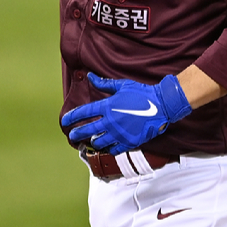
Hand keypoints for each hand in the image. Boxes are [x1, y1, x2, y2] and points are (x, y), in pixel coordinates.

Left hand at [61, 73, 191, 154]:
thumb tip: (90, 76)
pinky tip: (107, 147)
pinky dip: (108, 149)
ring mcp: (119, 133)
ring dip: (93, 142)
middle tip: (72, 136)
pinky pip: (113, 150)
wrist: (161, 105)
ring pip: (99, 142)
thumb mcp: (122, 85)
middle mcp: (110, 122)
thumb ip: (104, 83)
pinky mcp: (129, 142)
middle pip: (87, 130)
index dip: (72, 117)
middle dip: (77, 134)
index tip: (65, 121)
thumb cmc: (142, 93)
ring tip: (91, 141)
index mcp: (108, 106)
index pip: (84, 113)